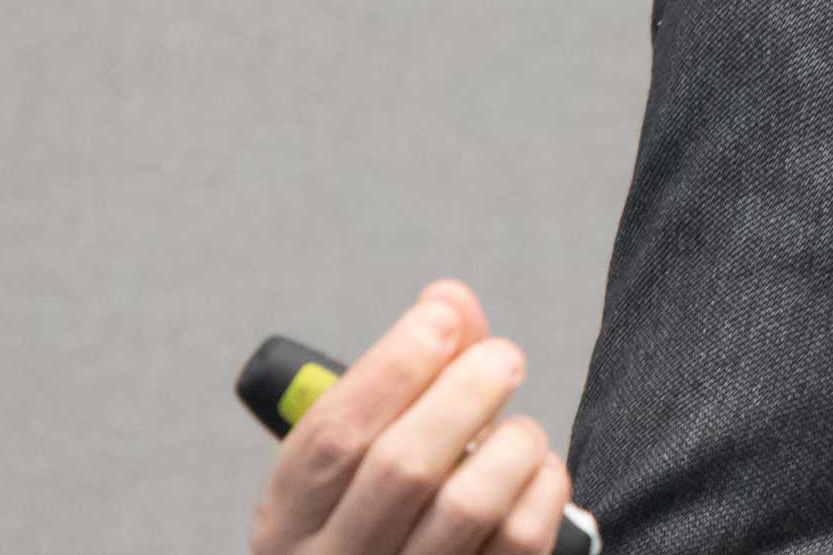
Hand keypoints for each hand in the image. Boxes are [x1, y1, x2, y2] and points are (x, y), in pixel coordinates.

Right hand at [248, 281, 578, 554]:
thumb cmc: (375, 521)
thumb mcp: (353, 464)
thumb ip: (404, 377)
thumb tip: (449, 301)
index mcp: (289, 520)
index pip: (331, 434)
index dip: (392, 367)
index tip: (439, 320)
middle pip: (403, 467)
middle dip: (464, 395)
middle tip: (504, 358)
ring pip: (467, 506)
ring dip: (511, 445)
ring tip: (521, 429)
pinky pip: (518, 542)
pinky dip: (543, 490)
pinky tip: (537, 472)